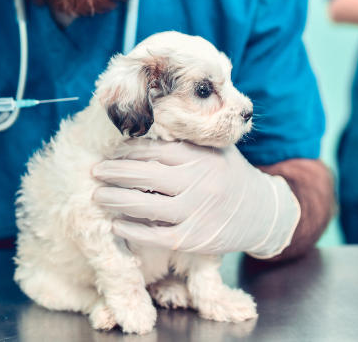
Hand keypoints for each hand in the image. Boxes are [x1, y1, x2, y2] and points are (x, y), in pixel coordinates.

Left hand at [92, 139, 300, 257]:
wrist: (262, 213)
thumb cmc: (230, 175)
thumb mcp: (216, 149)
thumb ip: (188, 138)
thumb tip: (149, 119)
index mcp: (199, 157)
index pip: (154, 151)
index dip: (127, 151)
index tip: (109, 151)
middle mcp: (197, 183)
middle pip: (144, 176)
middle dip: (114, 173)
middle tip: (94, 171)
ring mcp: (194, 213)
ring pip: (145, 206)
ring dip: (116, 200)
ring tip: (98, 195)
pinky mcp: (192, 239)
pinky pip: (155, 235)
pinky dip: (133, 230)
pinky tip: (116, 225)